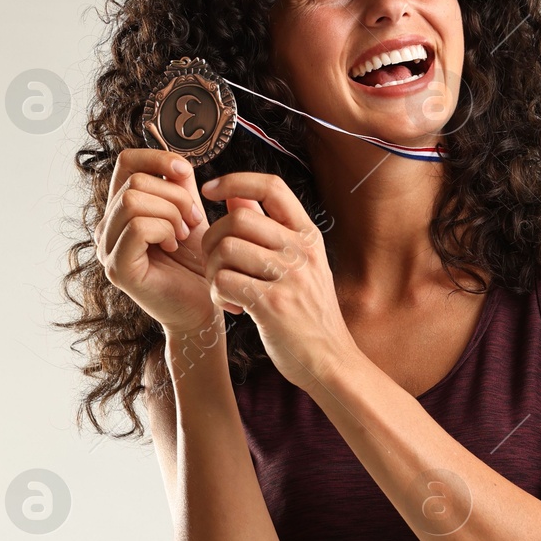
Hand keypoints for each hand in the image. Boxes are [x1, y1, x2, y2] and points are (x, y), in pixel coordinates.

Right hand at [95, 148, 217, 334]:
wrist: (205, 304)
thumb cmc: (197, 263)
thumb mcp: (191, 215)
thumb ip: (181, 188)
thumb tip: (177, 162)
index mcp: (123, 209)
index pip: (126, 162)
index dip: (156, 157)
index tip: (184, 171)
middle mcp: (108, 226)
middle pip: (134, 181)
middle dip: (174, 196)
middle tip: (192, 220)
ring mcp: (107, 248)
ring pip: (132, 201)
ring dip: (170, 213)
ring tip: (183, 234)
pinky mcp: (117, 269)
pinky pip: (138, 228)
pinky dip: (164, 230)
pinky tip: (174, 245)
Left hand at [199, 172, 353, 389]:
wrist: (331, 361)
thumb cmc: (310, 314)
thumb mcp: (300, 265)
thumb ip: (269, 230)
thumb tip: (234, 196)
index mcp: (309, 236)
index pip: (271, 186)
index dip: (235, 180)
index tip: (210, 190)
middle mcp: (302, 251)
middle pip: (238, 218)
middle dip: (213, 238)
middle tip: (217, 263)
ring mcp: (290, 277)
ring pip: (226, 248)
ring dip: (212, 269)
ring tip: (224, 288)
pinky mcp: (273, 305)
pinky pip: (224, 281)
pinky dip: (217, 294)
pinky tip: (231, 307)